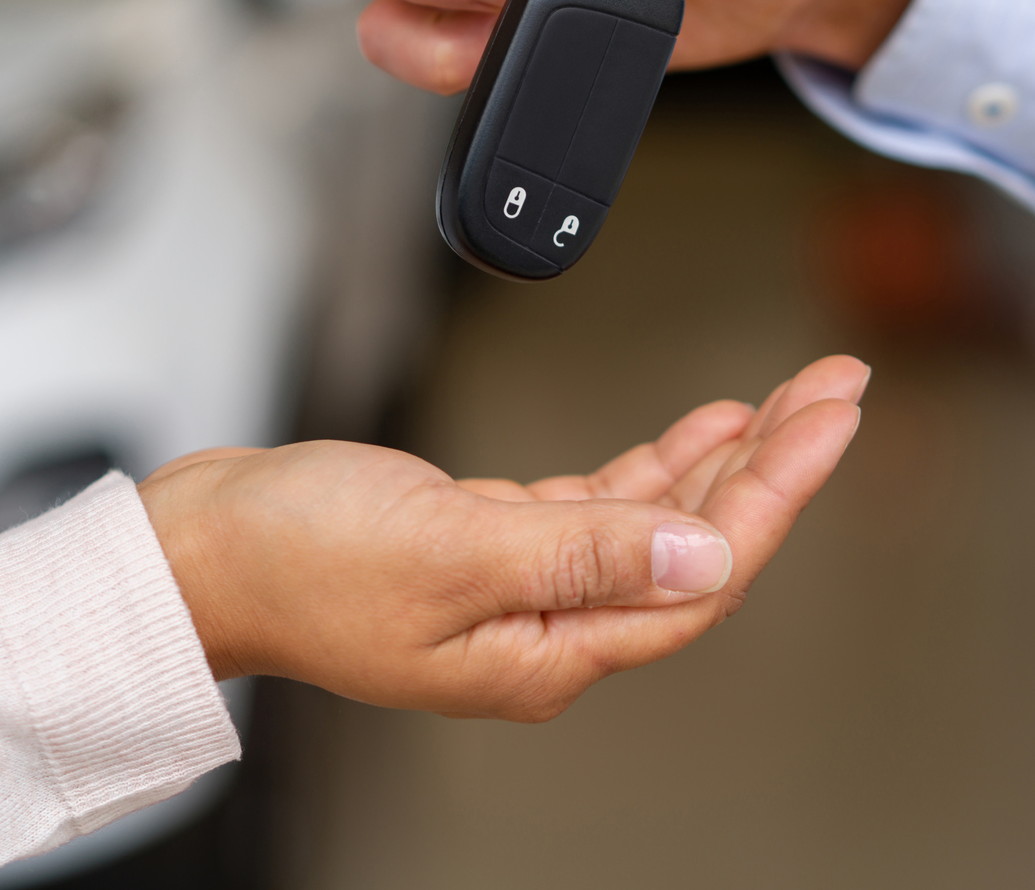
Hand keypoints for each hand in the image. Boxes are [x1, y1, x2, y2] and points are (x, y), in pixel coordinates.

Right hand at [136, 354, 867, 720]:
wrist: (198, 548)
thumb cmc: (293, 559)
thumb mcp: (447, 549)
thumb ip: (580, 550)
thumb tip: (706, 555)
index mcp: (548, 647)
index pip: (700, 572)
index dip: (777, 493)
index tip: (831, 419)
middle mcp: (548, 624)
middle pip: (696, 542)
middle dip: (774, 462)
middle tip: (835, 387)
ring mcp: (521, 584)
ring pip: (654, 518)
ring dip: (723, 456)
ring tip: (791, 397)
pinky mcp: (489, 541)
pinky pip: (599, 504)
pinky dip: (652, 461)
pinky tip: (695, 428)